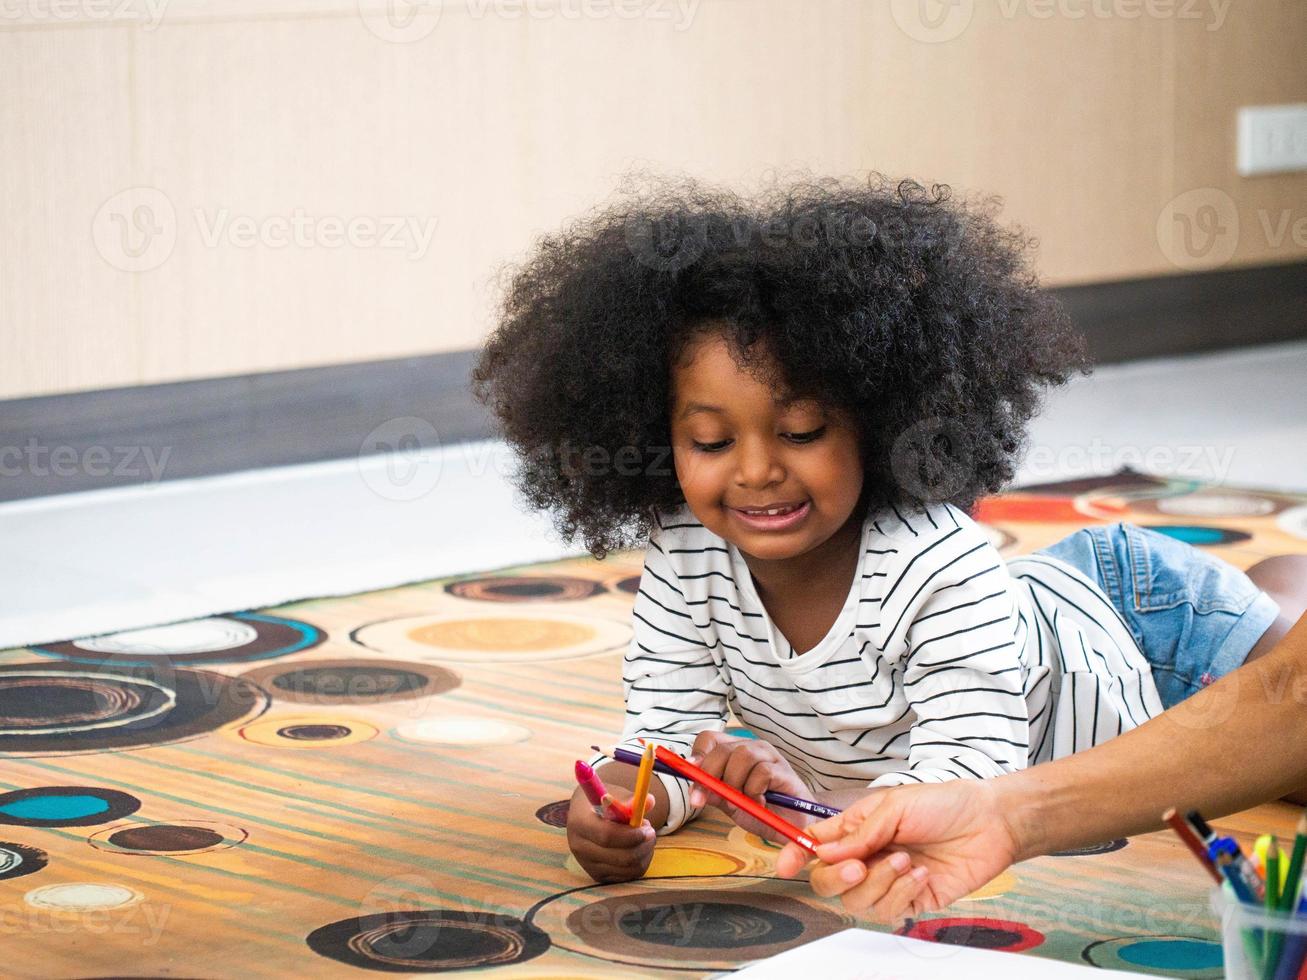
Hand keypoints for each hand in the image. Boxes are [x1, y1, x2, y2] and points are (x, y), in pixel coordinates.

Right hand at [565, 786, 656, 882]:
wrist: (585, 814)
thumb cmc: (603, 802)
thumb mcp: (614, 794)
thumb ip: (631, 800)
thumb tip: (650, 801)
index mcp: (579, 822)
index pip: (607, 836)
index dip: (631, 835)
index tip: (647, 828)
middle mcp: (579, 846)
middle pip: (619, 858)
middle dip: (642, 846)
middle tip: (651, 833)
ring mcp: (587, 864)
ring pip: (626, 869)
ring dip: (644, 854)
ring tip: (645, 838)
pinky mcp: (596, 875)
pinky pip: (626, 876)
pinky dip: (639, 863)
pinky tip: (638, 848)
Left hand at [686, 731, 813, 843]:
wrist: (792, 824)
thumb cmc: (760, 809)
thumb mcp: (729, 803)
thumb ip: (713, 793)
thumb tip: (693, 787)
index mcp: (734, 751)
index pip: (709, 739)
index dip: (698, 754)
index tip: (691, 774)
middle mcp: (751, 748)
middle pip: (723, 748)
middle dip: (710, 774)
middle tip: (707, 798)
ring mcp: (769, 756)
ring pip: (743, 756)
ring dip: (735, 783)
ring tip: (741, 801)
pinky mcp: (784, 770)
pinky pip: (762, 773)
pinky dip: (754, 791)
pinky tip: (759, 803)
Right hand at [773, 779, 1019, 921]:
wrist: (988, 823)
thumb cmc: (942, 804)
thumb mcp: (894, 806)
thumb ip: (859, 833)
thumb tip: (824, 853)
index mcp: (856, 829)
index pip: (816, 845)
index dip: (795, 854)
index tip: (784, 865)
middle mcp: (866, 857)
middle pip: (828, 882)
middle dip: (837, 878)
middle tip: (859, 866)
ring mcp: (887, 882)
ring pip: (857, 901)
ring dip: (880, 882)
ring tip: (905, 860)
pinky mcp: (911, 901)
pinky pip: (889, 911)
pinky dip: (901, 893)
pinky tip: (919, 874)